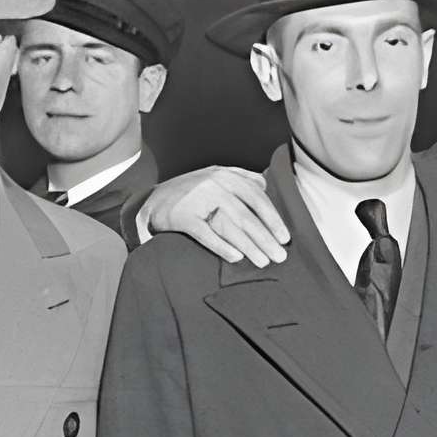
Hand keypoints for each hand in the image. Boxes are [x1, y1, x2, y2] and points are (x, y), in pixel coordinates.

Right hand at [140, 166, 293, 268]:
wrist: (151, 202)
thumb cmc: (188, 192)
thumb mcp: (212, 175)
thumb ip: (238, 176)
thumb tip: (264, 184)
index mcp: (224, 174)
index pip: (256, 197)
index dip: (272, 218)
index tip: (284, 237)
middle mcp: (213, 184)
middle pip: (246, 215)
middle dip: (266, 237)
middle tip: (280, 256)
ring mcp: (197, 200)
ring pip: (230, 226)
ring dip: (250, 246)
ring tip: (263, 261)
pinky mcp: (183, 217)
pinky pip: (206, 235)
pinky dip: (222, 247)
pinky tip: (236, 258)